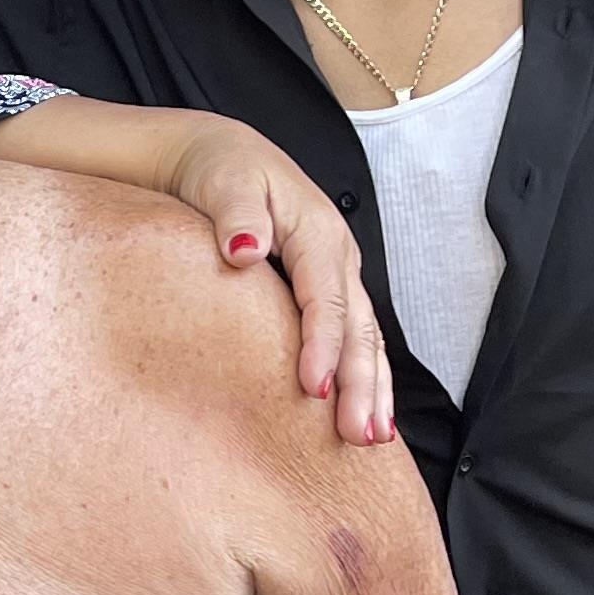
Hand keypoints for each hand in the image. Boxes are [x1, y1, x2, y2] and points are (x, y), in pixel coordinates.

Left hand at [157, 120, 396, 447]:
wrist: (222, 155)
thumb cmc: (220, 169)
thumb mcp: (224, 182)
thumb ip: (236, 215)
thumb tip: (245, 250)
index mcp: (317, 233)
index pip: (325, 299)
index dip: (322, 346)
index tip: (311, 390)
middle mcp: (338, 257)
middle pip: (359, 327)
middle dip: (363, 383)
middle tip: (360, 434)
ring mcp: (337, 275)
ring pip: (365, 338)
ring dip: (373, 389)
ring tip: (373, 439)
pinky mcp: (326, 290)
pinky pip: (353, 337)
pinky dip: (364, 376)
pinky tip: (368, 413)